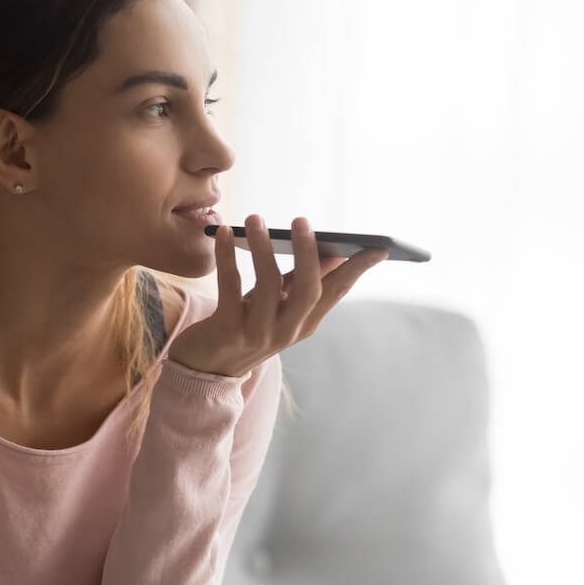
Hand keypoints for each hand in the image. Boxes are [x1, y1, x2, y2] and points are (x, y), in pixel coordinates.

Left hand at [167, 214, 387, 376]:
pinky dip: (227, 257)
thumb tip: (333, 250)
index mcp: (305, 322)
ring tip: (255, 218)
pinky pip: (230, 288)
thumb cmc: (244, 323)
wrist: (205, 366)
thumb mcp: (277, 304)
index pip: (337, 292)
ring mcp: (258, 333)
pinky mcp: (227, 331)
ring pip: (267, 285)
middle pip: (308, 290)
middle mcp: (287, 330)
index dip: (357, 270)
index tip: (378, 247)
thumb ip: (300, 280)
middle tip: (301, 220)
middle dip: (307, 253)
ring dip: (262, 247)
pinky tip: (223, 232)